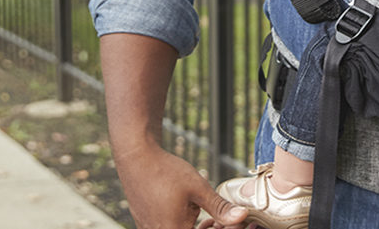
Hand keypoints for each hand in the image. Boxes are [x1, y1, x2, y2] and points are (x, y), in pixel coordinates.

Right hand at [114, 144, 248, 228]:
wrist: (136, 156)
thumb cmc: (165, 171)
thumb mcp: (198, 188)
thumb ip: (219, 208)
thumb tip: (242, 216)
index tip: (231, 221)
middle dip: (211, 228)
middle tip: (221, 219)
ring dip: (198, 227)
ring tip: (208, 216)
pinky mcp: (146, 223)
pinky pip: (169, 228)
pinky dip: (184, 223)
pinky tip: (192, 210)